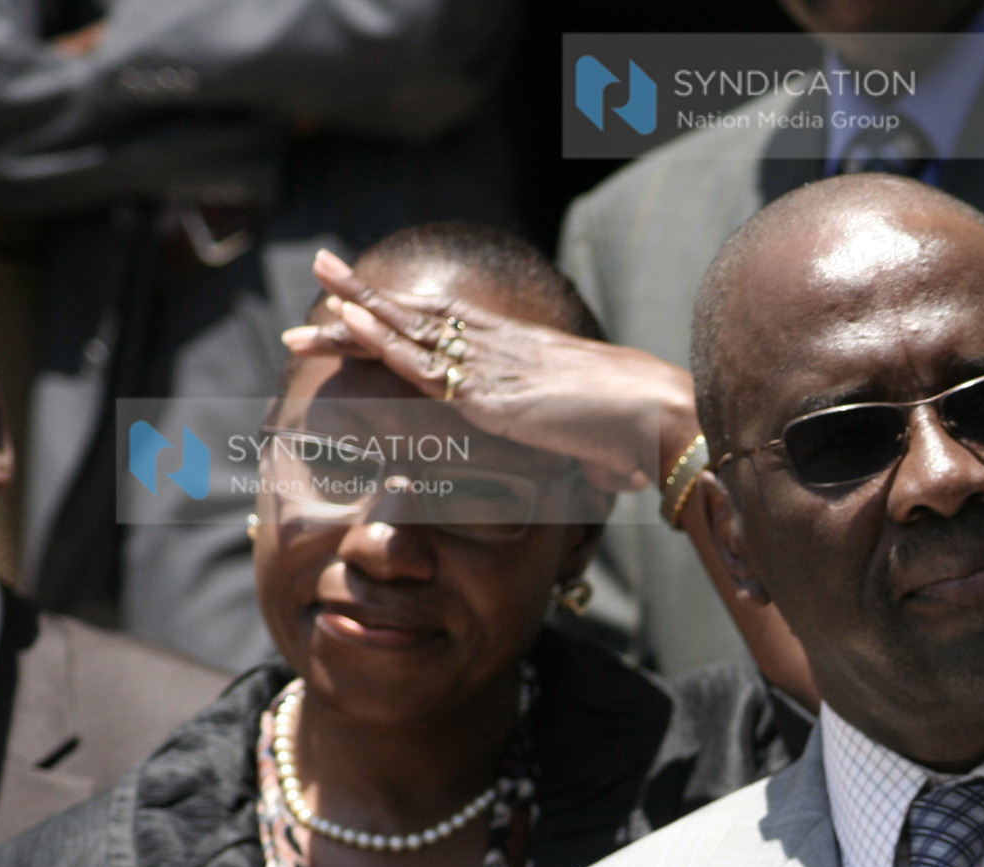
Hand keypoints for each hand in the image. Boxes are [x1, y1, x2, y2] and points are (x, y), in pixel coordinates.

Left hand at [282, 250, 700, 500]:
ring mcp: (494, 366)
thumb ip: (590, 456)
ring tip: (320, 276)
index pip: (453, 328)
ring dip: (359, 305)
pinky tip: (349, 319)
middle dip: (370, 298)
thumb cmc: (642, 436)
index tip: (373, 304)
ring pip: (412, 329)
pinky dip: (382, 339)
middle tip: (324, 272)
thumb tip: (606, 477)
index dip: (410, 315)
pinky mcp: (488, 393)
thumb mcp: (603, 444)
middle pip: (423, 318)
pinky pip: (423, 362)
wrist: (663, 420)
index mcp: (524, 356)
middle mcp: (503, 350)